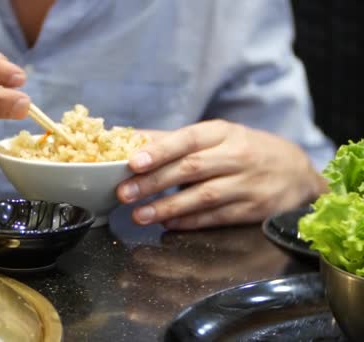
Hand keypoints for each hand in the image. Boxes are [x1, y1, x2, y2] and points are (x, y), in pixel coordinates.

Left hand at [117, 120, 327, 229]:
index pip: (188, 139)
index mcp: (223, 133)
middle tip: (125, 192)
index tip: (133, 162)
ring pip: (202, 196)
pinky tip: (167, 224)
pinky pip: (215, 217)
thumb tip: (131, 138)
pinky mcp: (252, 210)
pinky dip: (189, 222)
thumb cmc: (246, 150)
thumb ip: (175, 140)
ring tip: (139, 215)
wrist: (296, 172)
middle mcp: (237, 156)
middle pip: (191, 168)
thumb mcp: (217, 136)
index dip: (160, 151)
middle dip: (154, 182)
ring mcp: (247, 184)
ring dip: (167, 207)